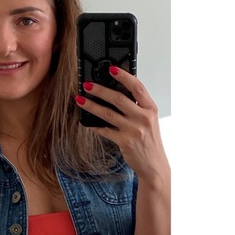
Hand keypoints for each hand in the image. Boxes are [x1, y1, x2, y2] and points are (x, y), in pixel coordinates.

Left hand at [76, 67, 168, 184]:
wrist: (154, 165)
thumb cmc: (150, 141)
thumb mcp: (148, 120)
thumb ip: (137, 107)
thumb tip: (116, 93)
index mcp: (150, 109)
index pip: (137, 87)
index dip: (124, 76)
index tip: (111, 69)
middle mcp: (143, 118)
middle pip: (119, 98)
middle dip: (100, 90)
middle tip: (87, 85)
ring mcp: (134, 130)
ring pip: (108, 114)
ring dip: (92, 106)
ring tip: (81, 100)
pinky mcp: (125, 142)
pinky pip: (105, 131)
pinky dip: (95, 126)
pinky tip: (87, 122)